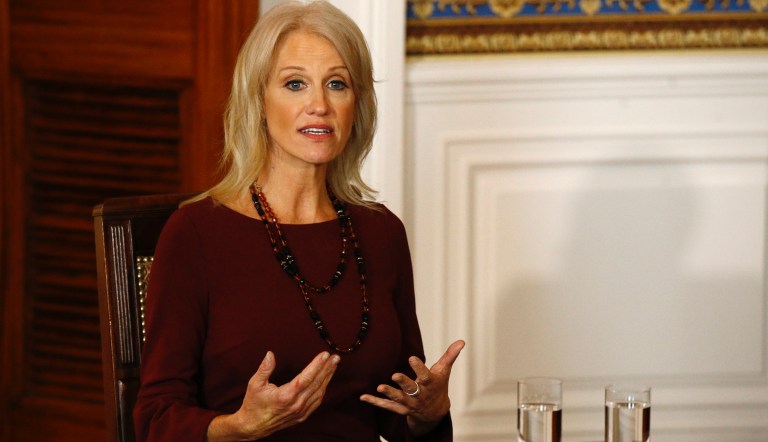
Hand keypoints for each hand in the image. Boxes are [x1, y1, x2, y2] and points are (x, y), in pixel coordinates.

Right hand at [207, 351, 338, 440]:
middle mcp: (296, 404)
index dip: (317, 365)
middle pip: (316, 383)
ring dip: (327, 378)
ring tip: (333, 365)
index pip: (306, 377)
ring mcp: (300, 411)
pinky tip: (326, 380)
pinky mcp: (302, 416)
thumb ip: (264, 369)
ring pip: (319, 392)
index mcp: (285, 396)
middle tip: (335, 357)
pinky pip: (317, 401)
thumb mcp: (255, 384)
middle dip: (327, 368)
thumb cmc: (253, 404)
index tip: (324, 355)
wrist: (253, 426)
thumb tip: (270, 354)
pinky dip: (323, 389)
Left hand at [359, 340, 464, 435]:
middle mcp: (419, 394)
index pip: (425, 375)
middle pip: (411, 389)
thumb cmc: (438, 386)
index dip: (419, 367)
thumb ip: (450, 356)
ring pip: (399, 399)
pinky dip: (375, 402)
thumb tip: (462, 341)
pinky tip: (363, 397)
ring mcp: (409, 403)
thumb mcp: (444, 371)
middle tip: (395, 375)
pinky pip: (387, 406)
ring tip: (380, 387)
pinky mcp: (399, 408)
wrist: (435, 412)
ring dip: (389, 393)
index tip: (412, 358)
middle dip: (403, 383)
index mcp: (430, 383)